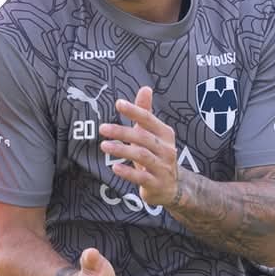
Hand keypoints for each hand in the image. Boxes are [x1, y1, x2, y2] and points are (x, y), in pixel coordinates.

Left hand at [99, 86, 179, 208]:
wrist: (171, 187)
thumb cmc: (157, 156)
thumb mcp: (153, 134)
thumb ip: (146, 113)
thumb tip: (145, 88)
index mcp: (165, 134)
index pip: (149, 119)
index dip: (135, 111)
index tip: (118, 104)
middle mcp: (167, 149)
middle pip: (143, 137)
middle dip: (122, 132)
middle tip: (102, 128)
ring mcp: (163, 168)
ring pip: (142, 156)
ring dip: (122, 150)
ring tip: (104, 145)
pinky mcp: (156, 184)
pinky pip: (142, 177)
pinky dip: (128, 172)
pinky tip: (115, 167)